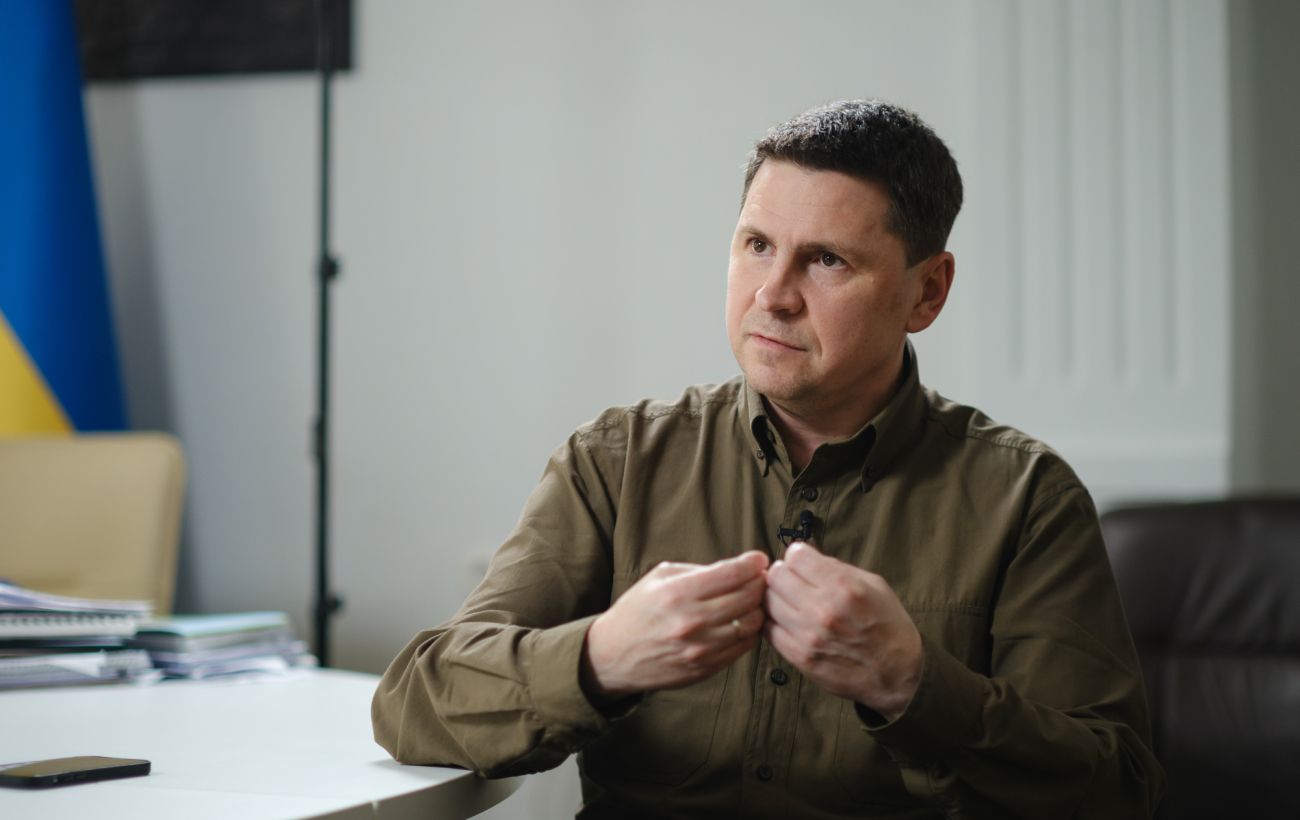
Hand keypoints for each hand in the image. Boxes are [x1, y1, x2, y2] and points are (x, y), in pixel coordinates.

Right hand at [582, 551, 768, 698]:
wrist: (613, 654)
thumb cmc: (638, 610)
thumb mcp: (659, 578)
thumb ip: (698, 571)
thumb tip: (738, 568)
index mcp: (678, 593)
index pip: (732, 574)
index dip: (753, 564)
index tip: (759, 560)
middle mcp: (691, 622)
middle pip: (748, 598)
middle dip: (759, 584)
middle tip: (759, 579)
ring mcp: (700, 649)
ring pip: (751, 624)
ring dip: (757, 609)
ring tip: (752, 602)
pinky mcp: (704, 668)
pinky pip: (743, 647)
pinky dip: (749, 632)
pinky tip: (741, 622)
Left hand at [764, 542, 921, 720]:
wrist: (896, 675)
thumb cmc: (888, 625)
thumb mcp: (874, 585)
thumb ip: (837, 568)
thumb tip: (806, 558)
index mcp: (844, 586)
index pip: (795, 556)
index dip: (798, 555)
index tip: (802, 562)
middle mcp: (823, 609)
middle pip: (776, 576)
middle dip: (783, 573)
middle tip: (793, 580)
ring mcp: (808, 635)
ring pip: (768, 601)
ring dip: (777, 597)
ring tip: (790, 600)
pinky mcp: (799, 657)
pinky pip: (768, 629)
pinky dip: (774, 621)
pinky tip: (787, 620)